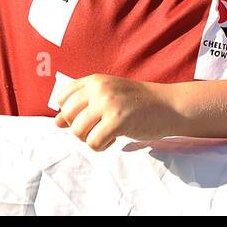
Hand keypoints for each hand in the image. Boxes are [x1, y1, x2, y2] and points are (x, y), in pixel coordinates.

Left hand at [54, 73, 177, 149]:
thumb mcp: (108, 95)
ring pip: (78, 132)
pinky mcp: (118, 120)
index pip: (62, 96)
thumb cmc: (138, 103)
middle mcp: (99, 88)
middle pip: (68, 117)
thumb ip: (83, 105)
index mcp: (95, 80)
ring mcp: (108, 103)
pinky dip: (102, 146)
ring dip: (91, 138)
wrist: (170, 106)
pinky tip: (114, 138)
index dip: (68, 112)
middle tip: (99, 127)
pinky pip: (93, 143)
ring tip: (108, 133)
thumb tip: (56, 123)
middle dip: (79, 128)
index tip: (87, 117)